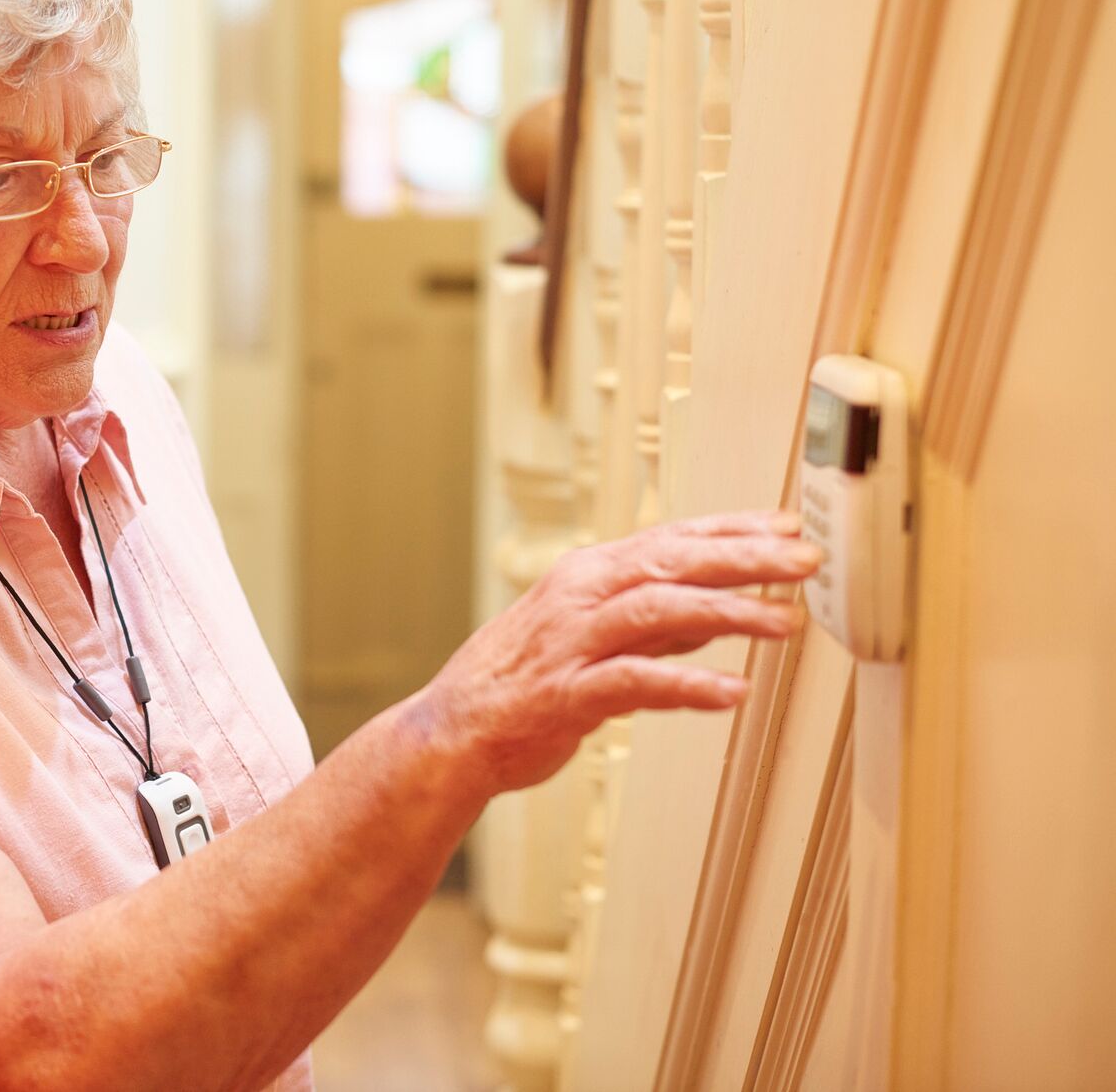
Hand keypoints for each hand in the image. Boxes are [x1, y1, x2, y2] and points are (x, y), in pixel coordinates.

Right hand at [411, 511, 819, 798]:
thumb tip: (715, 614)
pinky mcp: (568, 695)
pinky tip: (733, 692)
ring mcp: (573, 644)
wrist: (452, 732)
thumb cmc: (520, 683)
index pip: (669, 538)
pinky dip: (687, 686)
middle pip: (671, 563)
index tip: (786, 525)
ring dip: (728, 613)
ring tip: (785, 621)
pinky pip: (634, 683)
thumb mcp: (586, 636)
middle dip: (744, 558)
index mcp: (587, 576)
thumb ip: (649, 625)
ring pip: (658, 611)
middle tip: (805, 559)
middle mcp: (580, 597)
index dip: (731, 529)